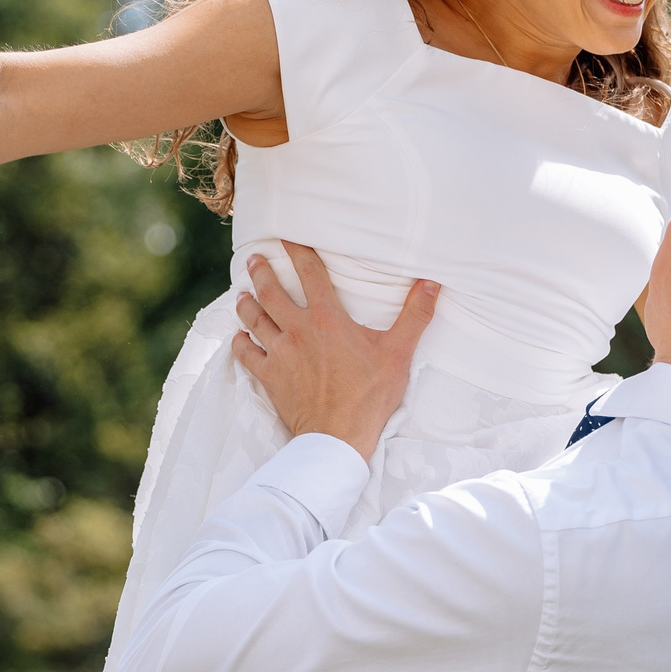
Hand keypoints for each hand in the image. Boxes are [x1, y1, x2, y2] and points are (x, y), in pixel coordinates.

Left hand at [231, 243, 438, 461]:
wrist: (338, 436)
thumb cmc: (370, 395)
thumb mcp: (399, 353)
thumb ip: (415, 315)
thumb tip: (432, 284)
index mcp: (327, 318)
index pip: (310, 273)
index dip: (298, 250)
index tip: (286, 235)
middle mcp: (298, 330)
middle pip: (271, 292)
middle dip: (261, 272)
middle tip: (253, 258)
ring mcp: (280, 353)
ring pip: (254, 320)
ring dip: (246, 304)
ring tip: (241, 293)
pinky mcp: (269, 377)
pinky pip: (247, 355)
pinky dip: (240, 344)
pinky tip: (237, 338)